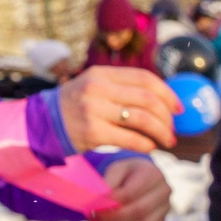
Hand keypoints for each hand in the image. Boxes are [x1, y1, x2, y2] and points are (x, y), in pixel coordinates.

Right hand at [57, 66, 179, 152]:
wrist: (41, 125)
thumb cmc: (75, 108)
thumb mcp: (94, 88)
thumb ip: (122, 89)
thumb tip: (164, 102)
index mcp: (101, 74)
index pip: (144, 78)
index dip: (167, 93)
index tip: (178, 108)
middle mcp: (97, 89)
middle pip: (147, 99)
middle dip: (167, 117)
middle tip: (173, 129)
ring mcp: (93, 110)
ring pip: (142, 119)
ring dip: (161, 132)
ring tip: (167, 141)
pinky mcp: (92, 132)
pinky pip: (130, 139)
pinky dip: (146, 144)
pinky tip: (149, 147)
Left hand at [95, 156, 169, 220]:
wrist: (141, 175)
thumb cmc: (126, 173)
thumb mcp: (115, 169)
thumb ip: (107, 182)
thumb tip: (98, 200)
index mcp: (153, 174)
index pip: (129, 194)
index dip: (110, 203)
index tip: (94, 207)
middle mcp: (164, 191)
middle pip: (138, 211)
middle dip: (114, 217)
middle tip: (97, 217)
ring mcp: (166, 208)